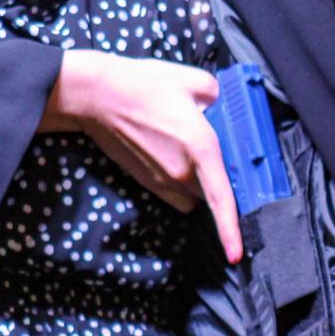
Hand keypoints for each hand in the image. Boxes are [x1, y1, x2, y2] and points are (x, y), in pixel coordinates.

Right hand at [42, 51, 241, 263]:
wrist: (98, 96)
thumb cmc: (144, 85)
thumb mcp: (194, 80)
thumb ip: (218, 97)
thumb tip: (219, 107)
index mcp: (201, 148)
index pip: (222, 199)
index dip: (231, 231)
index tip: (236, 255)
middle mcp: (182, 172)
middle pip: (212, 196)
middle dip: (220, 184)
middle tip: (223, 158)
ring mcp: (161, 179)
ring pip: (191, 196)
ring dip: (198, 186)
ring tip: (192, 156)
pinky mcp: (145, 180)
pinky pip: (173, 193)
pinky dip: (180, 183)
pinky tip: (173, 156)